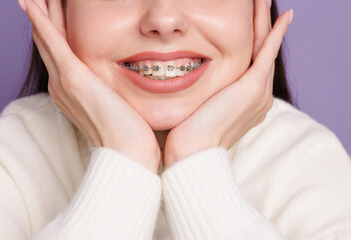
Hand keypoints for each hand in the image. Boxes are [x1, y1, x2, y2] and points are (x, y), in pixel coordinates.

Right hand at [19, 0, 160, 172]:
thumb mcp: (118, 107)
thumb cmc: (128, 135)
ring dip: (43, 13)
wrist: (128, 154)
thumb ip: (113, 92)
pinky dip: (41, 21)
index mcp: (72, 91)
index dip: (55, 30)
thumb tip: (125, 87)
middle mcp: (61, 86)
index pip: (60, 52)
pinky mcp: (73, 78)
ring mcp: (63, 82)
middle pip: (48, 42)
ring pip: (47, 37)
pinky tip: (32, 3)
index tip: (56, 11)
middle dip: (46, 16)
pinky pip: (52, 41)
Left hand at [163, 0, 292, 167]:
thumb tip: (182, 85)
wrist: (192, 155)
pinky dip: (275, 33)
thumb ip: (201, 96)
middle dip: (260, 29)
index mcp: (245, 103)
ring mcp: (258, 92)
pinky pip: (267, 52)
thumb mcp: (197, 110)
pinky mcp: (252, 87)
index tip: (245, 28)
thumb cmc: (188, 137)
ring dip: (265, 24)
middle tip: (260, 6)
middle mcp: (257, 97)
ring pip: (263, 49)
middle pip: (260, 54)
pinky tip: (282, 16)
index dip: (250, 45)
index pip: (250, 65)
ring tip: (264, 2)